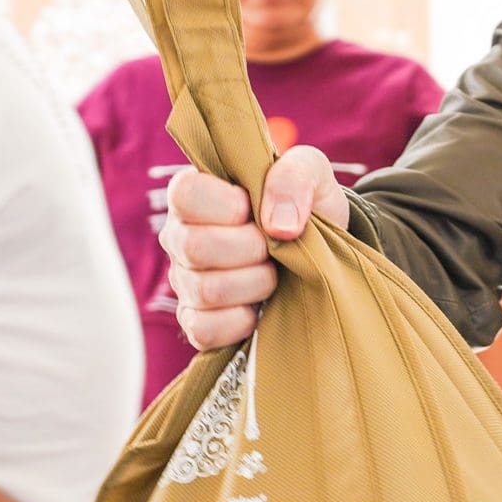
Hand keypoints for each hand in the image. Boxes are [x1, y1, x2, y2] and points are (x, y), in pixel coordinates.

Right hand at [160, 145, 350, 348]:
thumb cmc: (304, 203)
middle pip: (195, 247)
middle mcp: (180, 237)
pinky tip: (260, 305)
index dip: (227, 205)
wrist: (322, 248)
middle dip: (251, 247)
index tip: (254, 209)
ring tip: (273, 272)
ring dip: (255, 282)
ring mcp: (185, 282)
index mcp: (196, 194)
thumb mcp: (311, 172)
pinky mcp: (197, 322)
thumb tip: (278, 225)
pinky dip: (241, 320)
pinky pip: (205, 330)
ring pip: (206, 290)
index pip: (185, 194)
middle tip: (272, 245)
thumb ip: (294, 177)